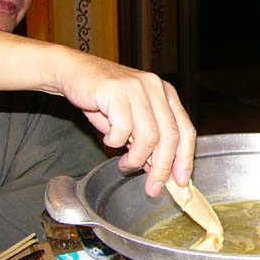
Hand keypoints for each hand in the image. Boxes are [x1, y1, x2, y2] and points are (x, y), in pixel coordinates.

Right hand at [55, 50, 195, 197]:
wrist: (73, 72)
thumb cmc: (103, 99)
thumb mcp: (132, 118)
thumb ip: (148, 139)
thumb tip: (159, 170)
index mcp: (166, 94)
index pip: (185, 130)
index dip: (185, 158)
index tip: (181, 182)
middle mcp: (156, 88)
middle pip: (170, 136)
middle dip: (163, 168)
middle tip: (153, 188)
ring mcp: (138, 88)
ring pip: (149, 136)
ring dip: (137, 158)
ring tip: (125, 164)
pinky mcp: (117, 91)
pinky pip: (123, 128)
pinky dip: (116, 142)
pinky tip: (109, 139)